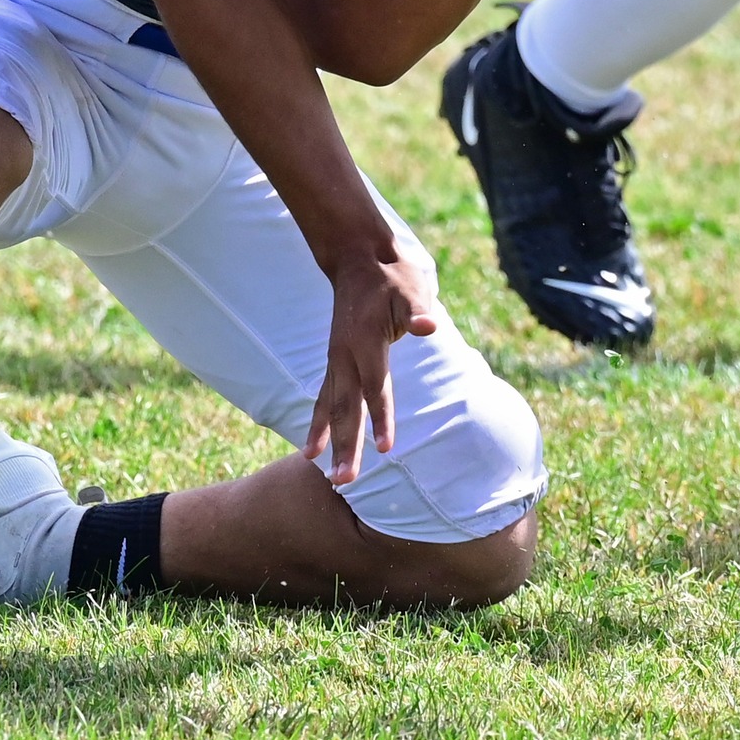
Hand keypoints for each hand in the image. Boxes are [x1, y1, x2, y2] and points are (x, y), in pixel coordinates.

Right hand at [304, 248, 439, 484]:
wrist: (358, 257)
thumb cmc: (393, 274)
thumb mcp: (411, 288)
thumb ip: (417, 311)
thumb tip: (428, 326)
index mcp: (366, 341)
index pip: (377, 387)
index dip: (382, 418)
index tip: (386, 448)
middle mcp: (345, 355)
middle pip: (346, 407)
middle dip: (345, 445)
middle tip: (344, 481)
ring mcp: (336, 358)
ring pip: (330, 406)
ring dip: (327, 441)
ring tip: (323, 474)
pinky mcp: (334, 360)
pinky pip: (324, 397)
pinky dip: (318, 422)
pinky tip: (311, 449)